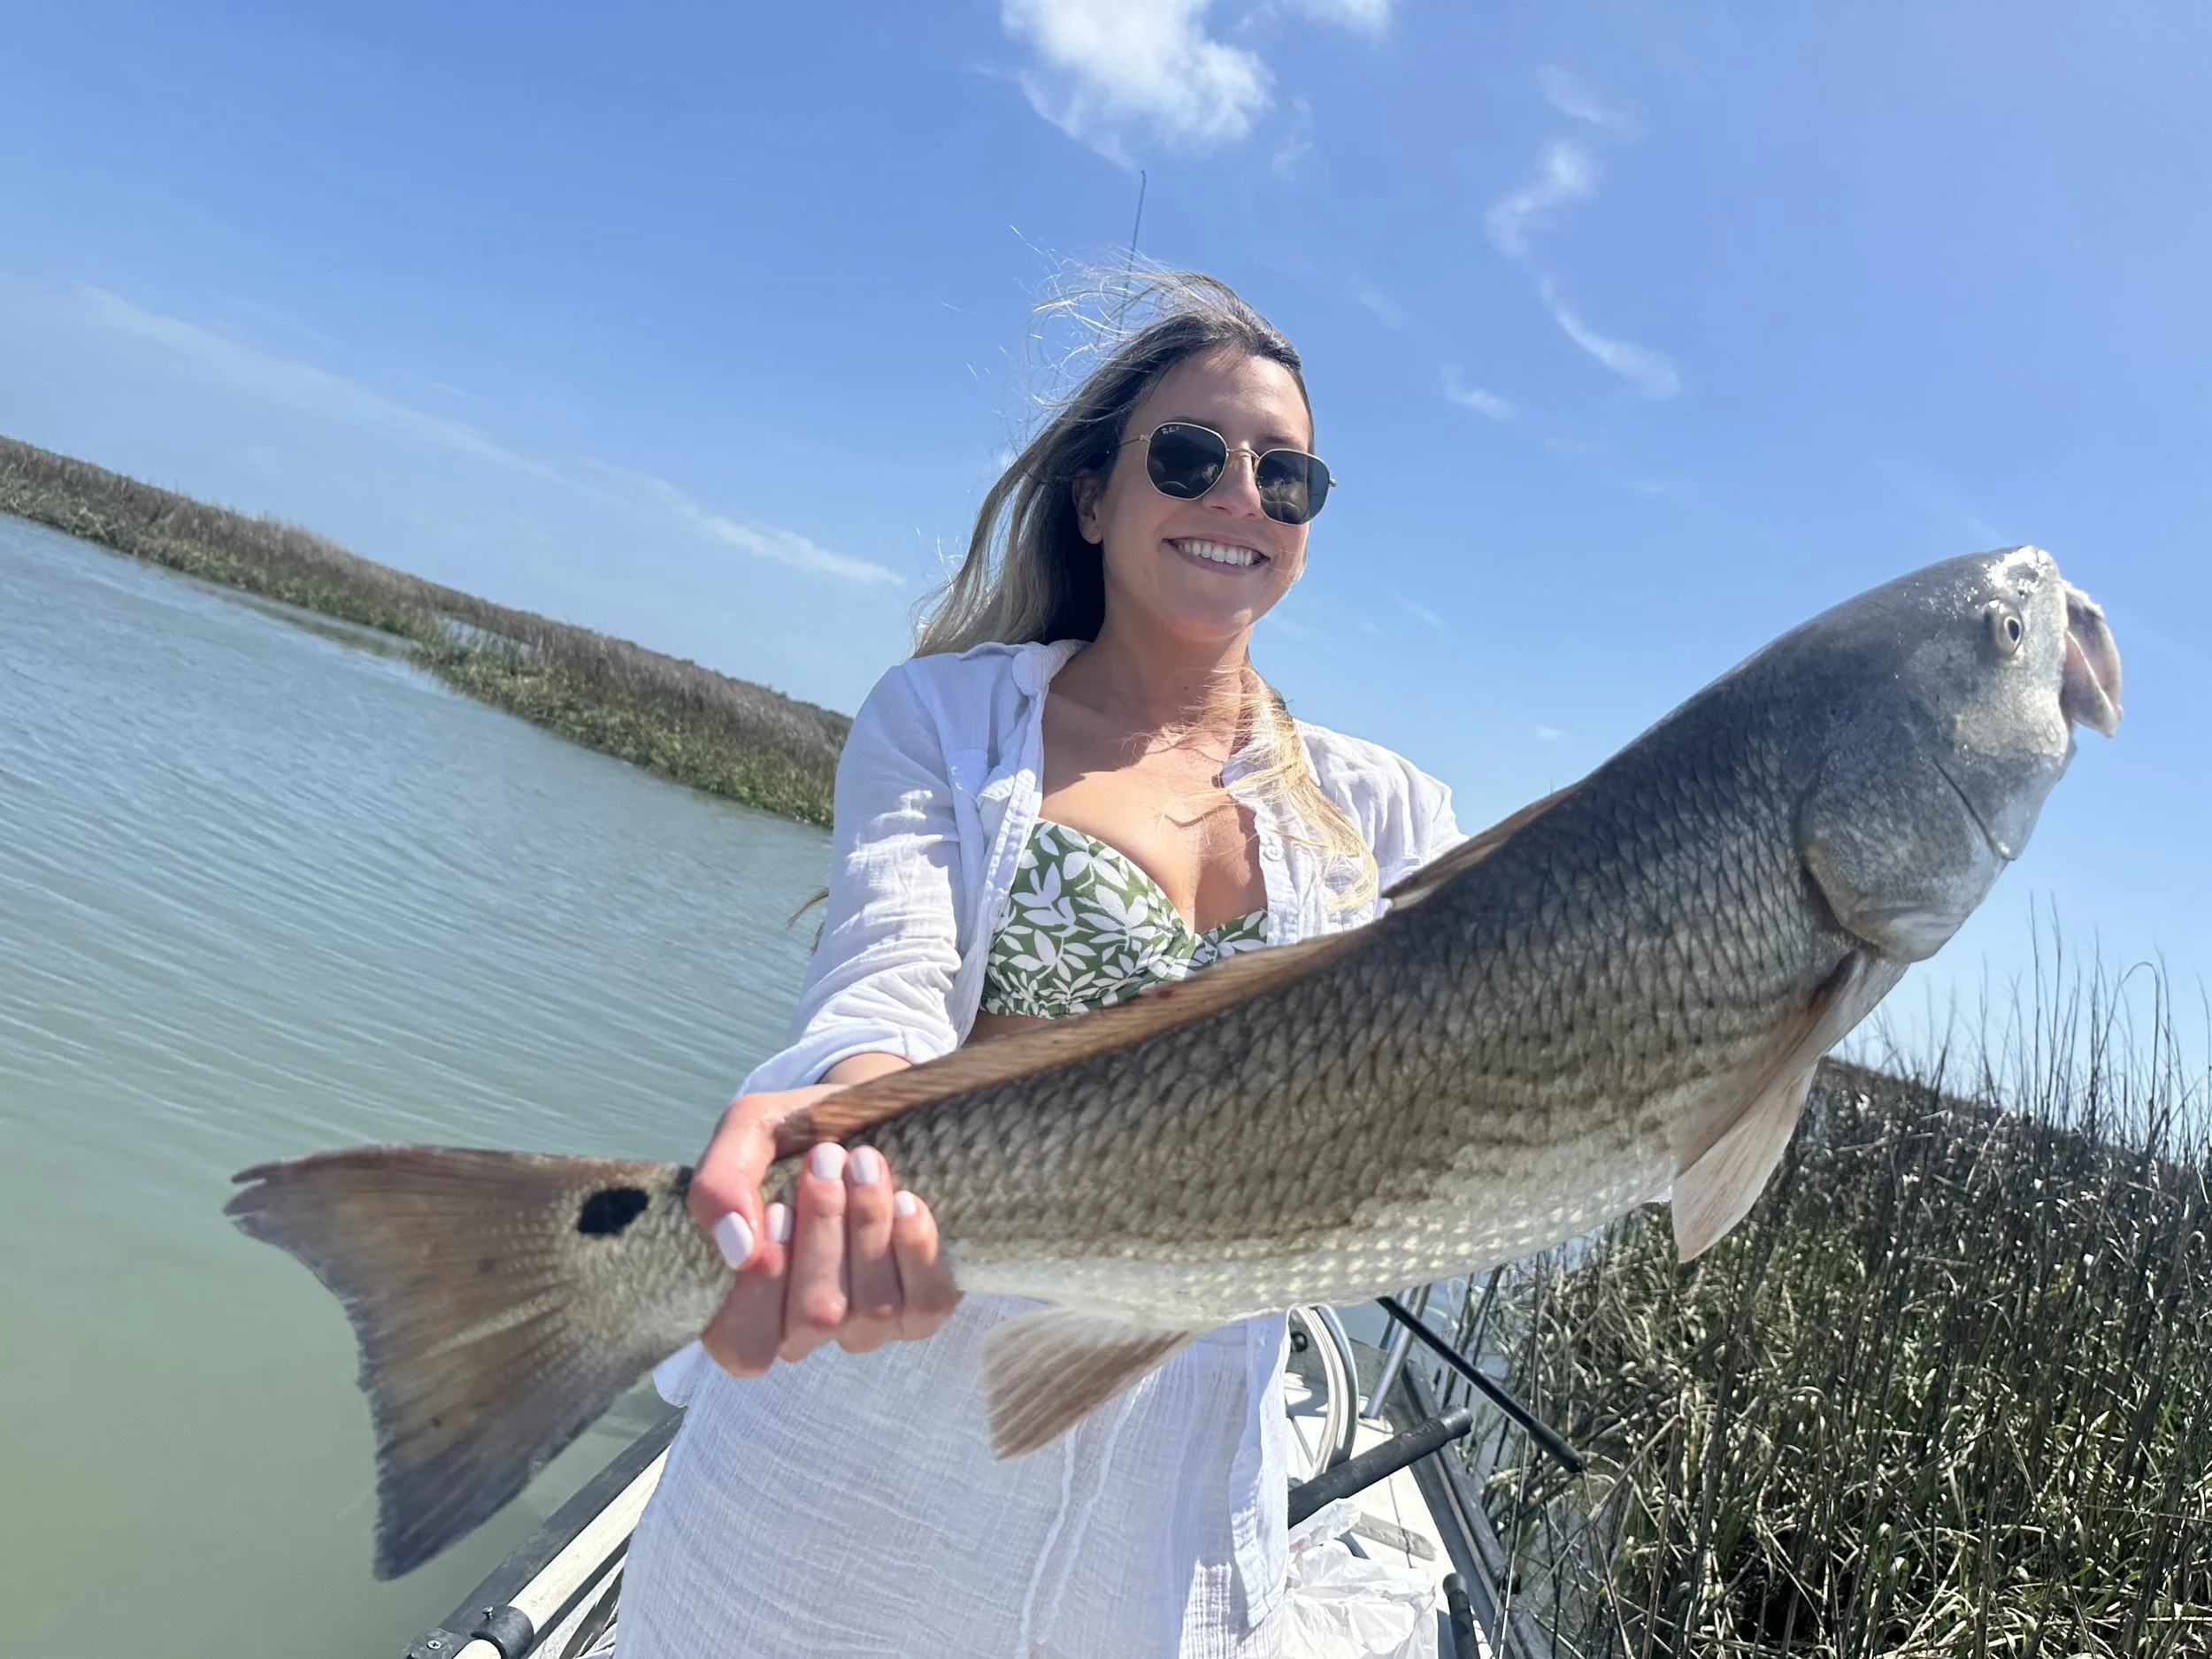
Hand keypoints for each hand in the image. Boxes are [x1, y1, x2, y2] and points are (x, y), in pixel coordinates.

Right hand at [686, 1061, 961, 1378]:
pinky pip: (925, 1303)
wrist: (870, 1113)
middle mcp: (803, 1329)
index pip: (742, 1345)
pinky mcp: (920, 1311)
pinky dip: (915, 1250)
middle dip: (822, 1231)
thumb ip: (719, 1185)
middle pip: (813, 1318)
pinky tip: (907, 1201)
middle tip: (826, 1158)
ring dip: (868, 1225)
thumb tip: (738, 1248)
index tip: (778, 1209)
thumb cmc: (796, 1134)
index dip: (761, 1290)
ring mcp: (864, 1326)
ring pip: (869, 1308)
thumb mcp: (747, 1133)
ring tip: (865, 1162)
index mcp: (745, 1305)